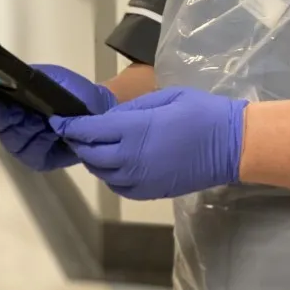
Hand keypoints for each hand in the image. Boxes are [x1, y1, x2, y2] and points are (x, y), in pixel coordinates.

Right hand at [0, 65, 116, 171]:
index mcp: (15, 101)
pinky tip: (51, 136)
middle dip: (8, 116)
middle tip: (23, 110)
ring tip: (43, 122)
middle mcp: (15, 123)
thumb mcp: (54, 78)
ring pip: (11, 141)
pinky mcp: (40, 159)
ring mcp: (26, 143)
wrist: (102, 111)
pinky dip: (40, 145)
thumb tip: (7, 79)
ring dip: (26, 130)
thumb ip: (29, 78)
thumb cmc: (77, 93)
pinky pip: (30, 155)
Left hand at [51, 86, 247, 199]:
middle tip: (75, 131)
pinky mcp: (149, 192)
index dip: (70, 126)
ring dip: (93, 160)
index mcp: (132, 130)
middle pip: (89, 154)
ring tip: (95, 146)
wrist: (231, 146)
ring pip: (101, 173)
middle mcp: (129, 158)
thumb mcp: (165, 97)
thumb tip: (110, 117)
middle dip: (78, 142)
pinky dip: (110, 175)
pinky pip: (118, 186)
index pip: (88, 131)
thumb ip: (133, 109)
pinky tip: (115, 163)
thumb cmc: (202, 113)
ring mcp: (139, 179)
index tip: (58, 120)